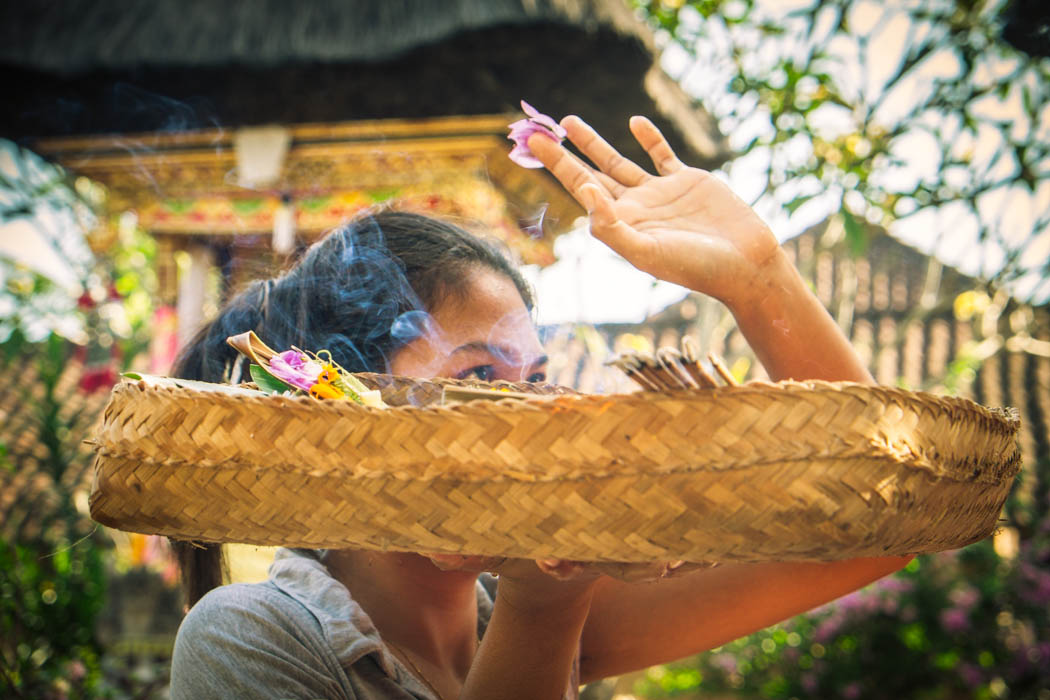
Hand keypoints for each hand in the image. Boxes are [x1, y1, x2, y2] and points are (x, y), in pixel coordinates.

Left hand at [528, 115, 782, 309]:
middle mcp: (636, 208)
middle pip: (591, 174)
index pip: (580, 189)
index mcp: (621, 224)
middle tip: (539, 133)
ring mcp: (660, 194)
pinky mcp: (688, 181)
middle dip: (565, 154)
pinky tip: (634, 122)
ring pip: (618, 161)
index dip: (557, 165)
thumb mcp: (646, 252)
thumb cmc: (695, 267)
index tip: (534, 144)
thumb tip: (584, 190)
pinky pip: (662, 155)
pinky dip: (649, 138)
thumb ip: (611, 226)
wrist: (745, 265)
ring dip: (594, 143)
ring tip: (569, 122)